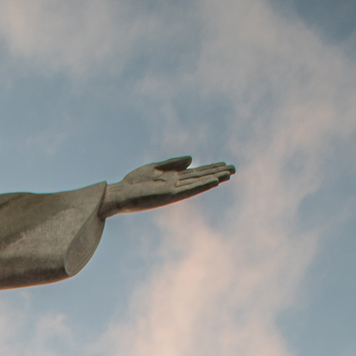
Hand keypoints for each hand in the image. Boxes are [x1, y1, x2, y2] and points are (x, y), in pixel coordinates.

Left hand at [101, 154, 234, 216]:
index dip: (211, 168)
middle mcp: (176, 185)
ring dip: (214, 179)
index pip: (196, 173)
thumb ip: (173, 163)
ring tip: (229, 174)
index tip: (225, 164)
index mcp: (173, 178)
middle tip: (235, 169)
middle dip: (218, 173)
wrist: (120, 195)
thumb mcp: (155, 168)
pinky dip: (202, 185)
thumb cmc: (134, 183)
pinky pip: (189, 190)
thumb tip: (192, 159)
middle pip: (201, 177)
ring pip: (199, 184)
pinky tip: (214, 182)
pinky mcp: (169, 196)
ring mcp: (174, 191)